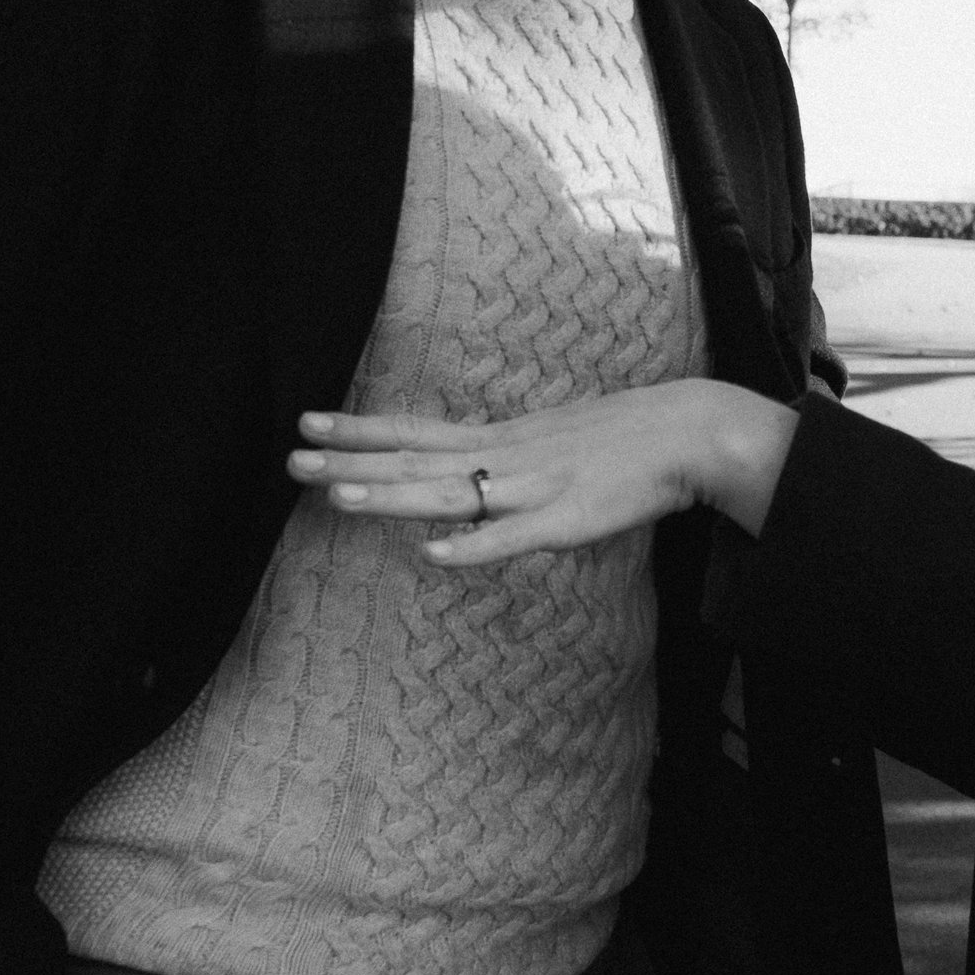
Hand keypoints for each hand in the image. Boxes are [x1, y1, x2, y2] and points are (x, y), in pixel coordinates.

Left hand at [288, 378, 796, 562]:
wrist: (685, 432)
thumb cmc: (618, 441)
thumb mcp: (546, 441)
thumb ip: (501, 460)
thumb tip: (460, 480)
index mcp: (498, 439)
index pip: (414, 432)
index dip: (359, 429)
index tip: (307, 421)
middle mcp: (504, 455)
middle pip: (414, 461)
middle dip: (350, 460)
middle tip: (290, 457)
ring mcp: (531, 487)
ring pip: (450, 493)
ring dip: (392, 497)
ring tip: (336, 498)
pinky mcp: (567, 520)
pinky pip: (513, 538)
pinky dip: (473, 546)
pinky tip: (433, 554)